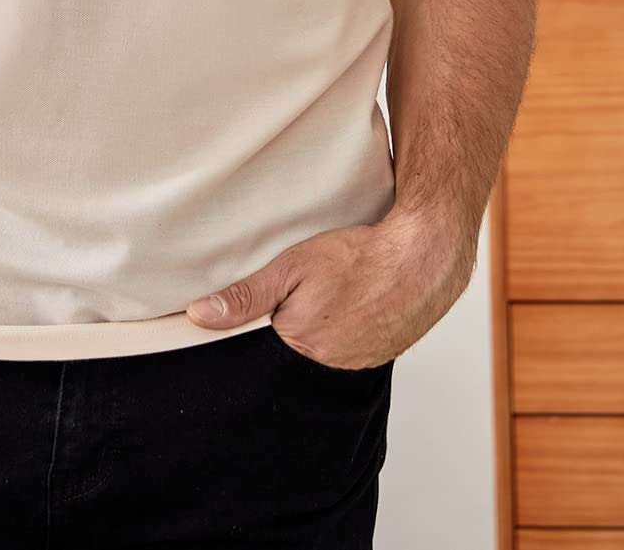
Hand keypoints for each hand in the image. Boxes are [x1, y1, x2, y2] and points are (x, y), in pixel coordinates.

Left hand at [183, 206, 476, 368]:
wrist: (424, 257)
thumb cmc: (359, 257)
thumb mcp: (292, 266)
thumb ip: (245, 295)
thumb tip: (199, 316)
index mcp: (300, 346)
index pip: (258, 355)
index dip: (254, 334)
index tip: (252, 318)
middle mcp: (328, 367)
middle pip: (288, 358)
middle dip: (285, 333)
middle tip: (298, 301)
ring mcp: (356, 365)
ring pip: (319, 357)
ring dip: (315, 335)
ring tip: (324, 303)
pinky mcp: (378, 357)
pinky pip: (347, 354)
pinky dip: (341, 336)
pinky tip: (345, 311)